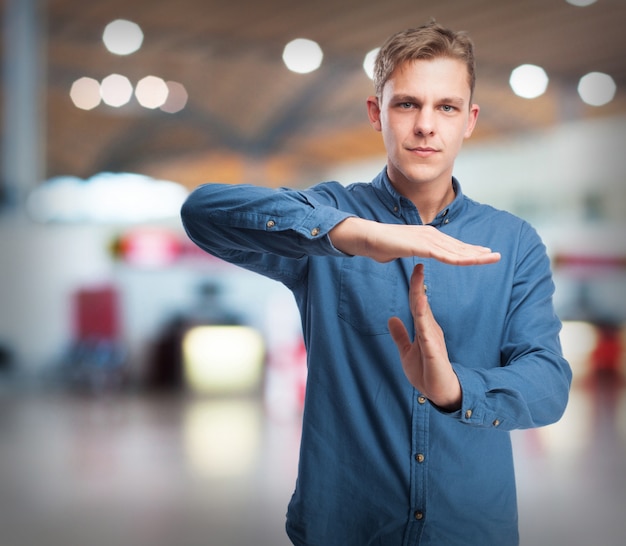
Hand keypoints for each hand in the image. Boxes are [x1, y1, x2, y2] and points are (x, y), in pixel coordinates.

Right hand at [330, 217, 499, 264]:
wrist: (368, 237)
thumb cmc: (381, 245)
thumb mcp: (401, 251)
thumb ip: (411, 253)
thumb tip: (411, 259)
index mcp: (427, 236)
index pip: (452, 246)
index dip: (468, 250)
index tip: (483, 254)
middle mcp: (431, 235)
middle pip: (458, 246)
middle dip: (478, 252)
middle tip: (496, 256)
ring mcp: (427, 239)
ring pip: (455, 251)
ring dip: (475, 255)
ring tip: (491, 258)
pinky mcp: (421, 245)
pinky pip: (444, 255)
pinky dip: (459, 259)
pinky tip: (470, 262)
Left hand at [388, 263, 461, 409]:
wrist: (439, 391)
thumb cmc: (426, 372)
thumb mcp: (406, 351)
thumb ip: (400, 335)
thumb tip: (391, 318)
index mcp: (424, 328)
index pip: (417, 303)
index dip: (415, 287)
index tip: (415, 270)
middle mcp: (429, 329)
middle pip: (421, 302)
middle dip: (418, 284)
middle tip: (418, 265)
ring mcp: (432, 337)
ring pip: (424, 312)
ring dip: (420, 295)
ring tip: (418, 277)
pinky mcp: (432, 348)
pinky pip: (425, 329)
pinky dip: (422, 316)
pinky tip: (420, 303)